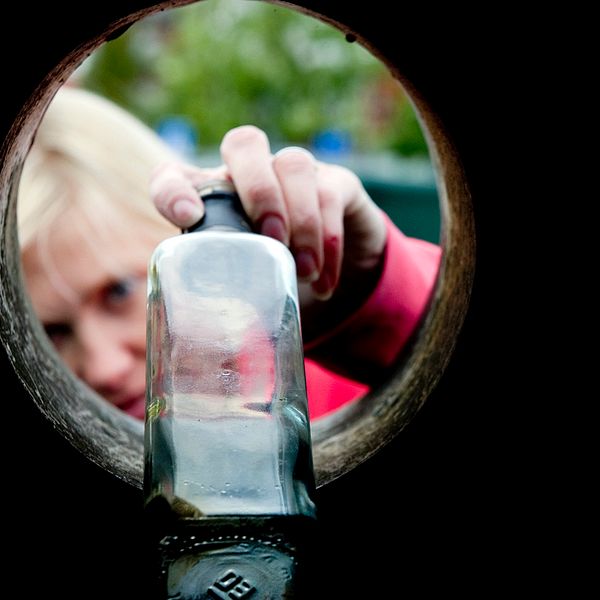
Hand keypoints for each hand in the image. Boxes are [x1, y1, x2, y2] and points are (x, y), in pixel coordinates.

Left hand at [150, 125, 385, 324]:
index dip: (173, 188)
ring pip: (293, 162)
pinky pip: (333, 195)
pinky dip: (330, 244)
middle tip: (271, 241)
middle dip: (259, 192)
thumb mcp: (239, 291)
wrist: (329, 276)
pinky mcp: (336, 185)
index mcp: (211, 199)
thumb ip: (220, 306)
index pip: (176, 175)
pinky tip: (324, 284)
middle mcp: (251, 177)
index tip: (187, 218)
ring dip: (300, 219)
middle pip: (244, 143)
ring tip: (302, 272)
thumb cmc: (270, 282)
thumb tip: (195, 363)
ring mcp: (295, 176)